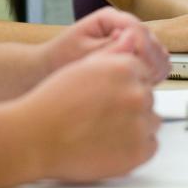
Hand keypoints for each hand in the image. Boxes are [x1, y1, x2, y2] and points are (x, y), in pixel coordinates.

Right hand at [20, 51, 160, 181]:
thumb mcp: (83, 66)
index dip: (123, 85)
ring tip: (105, 129)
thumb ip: (113, 51)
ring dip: (135, 124)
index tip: (107, 96)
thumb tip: (133, 37)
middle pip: (147, 97)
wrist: (36, 137)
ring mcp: (141, 123)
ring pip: (150, 121)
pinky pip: (150, 146)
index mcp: (126, 68)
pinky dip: (135, 146)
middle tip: (101, 115)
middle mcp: (137, 93)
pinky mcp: (139, 151)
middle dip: (130, 104)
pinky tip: (111, 144)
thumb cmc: (54, 101)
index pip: (142, 73)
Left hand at [42, 7, 169, 83]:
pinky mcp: (136, 55)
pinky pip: (155, 63)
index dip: (143, 50)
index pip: (137, 29)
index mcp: (110, 18)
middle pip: (151, 40)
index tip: (140, 71)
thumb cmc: (62, 60)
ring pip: (157, 52)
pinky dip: (153, 74)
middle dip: (150, 61)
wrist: (52, 69)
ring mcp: (132, 40)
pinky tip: (142, 86)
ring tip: (141, 86)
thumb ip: (108, 48)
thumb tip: (132, 39)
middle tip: (143, 83)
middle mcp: (124, 26)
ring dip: (154, 69)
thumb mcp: (81, 54)